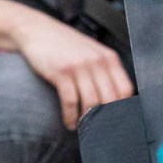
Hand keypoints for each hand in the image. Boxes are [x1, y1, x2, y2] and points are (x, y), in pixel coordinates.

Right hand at [12, 12, 132, 129]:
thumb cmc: (64, 46)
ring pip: (91, 102)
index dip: (123, 109)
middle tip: (99, 131)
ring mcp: (80, 65)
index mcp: (109, 58)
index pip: (126, 90)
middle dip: (105, 119)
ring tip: (83, 129)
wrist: (36, 30)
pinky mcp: (62, 71)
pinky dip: (70, 116)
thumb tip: (115, 101)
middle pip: (110, 99)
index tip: (117, 122)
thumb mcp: (91, 53)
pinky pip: (70, 101)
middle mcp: (98, 61)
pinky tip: (69, 123)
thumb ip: (104, 72)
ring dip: (87, 121)